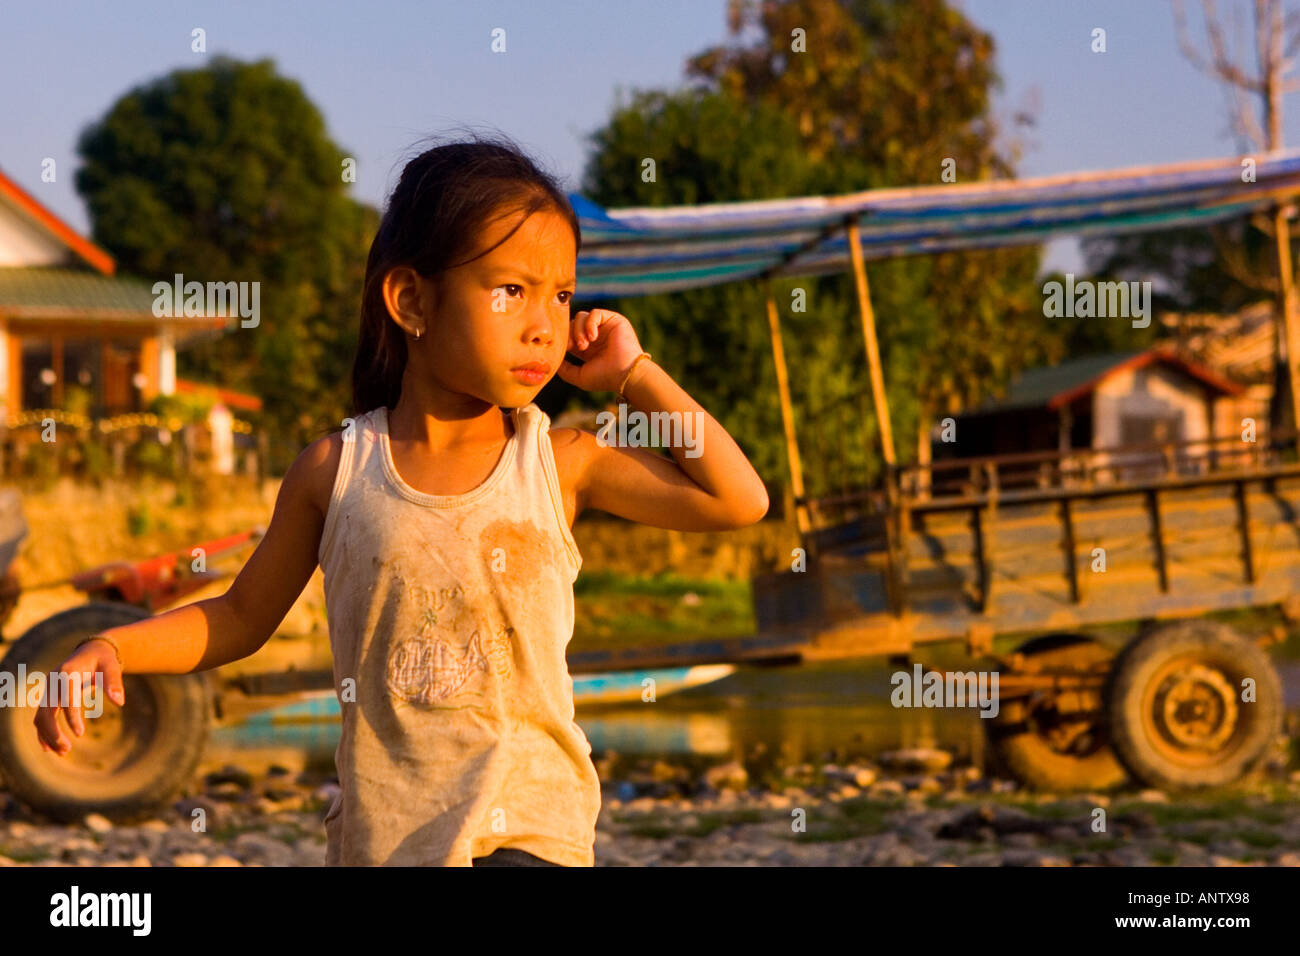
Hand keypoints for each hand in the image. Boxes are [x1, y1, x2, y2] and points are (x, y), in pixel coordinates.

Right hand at [33, 638, 125, 755]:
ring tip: (63, 752)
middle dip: (53, 733)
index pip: (66, 699)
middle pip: (45, 712)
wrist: (91, 651)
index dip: (71, 717)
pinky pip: (41, 717)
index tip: (80, 734)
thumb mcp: (112, 667)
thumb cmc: (104, 660)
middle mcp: (53, 682)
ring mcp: (48, 690)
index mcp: (67, 673)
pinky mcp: (48, 697)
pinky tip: (50, 749)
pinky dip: (43, 733)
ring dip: (48, 736)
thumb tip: (120, 702)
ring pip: (40, 717)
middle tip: (67, 750)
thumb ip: (114, 683)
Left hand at [556, 309, 644, 392]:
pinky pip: (594, 313)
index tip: (565, 349)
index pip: (569, 335)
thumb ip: (565, 369)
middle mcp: (595, 336)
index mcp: (587, 348)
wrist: (625, 374)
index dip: (564, 339)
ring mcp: (605, 327)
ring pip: (581, 316)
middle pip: (573, 323)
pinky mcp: (613, 319)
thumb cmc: (604, 378)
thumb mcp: (579, 376)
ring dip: (579, 330)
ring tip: (584, 345)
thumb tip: (554, 361)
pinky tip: (593, 337)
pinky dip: (590, 324)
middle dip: (569, 334)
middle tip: (573, 347)